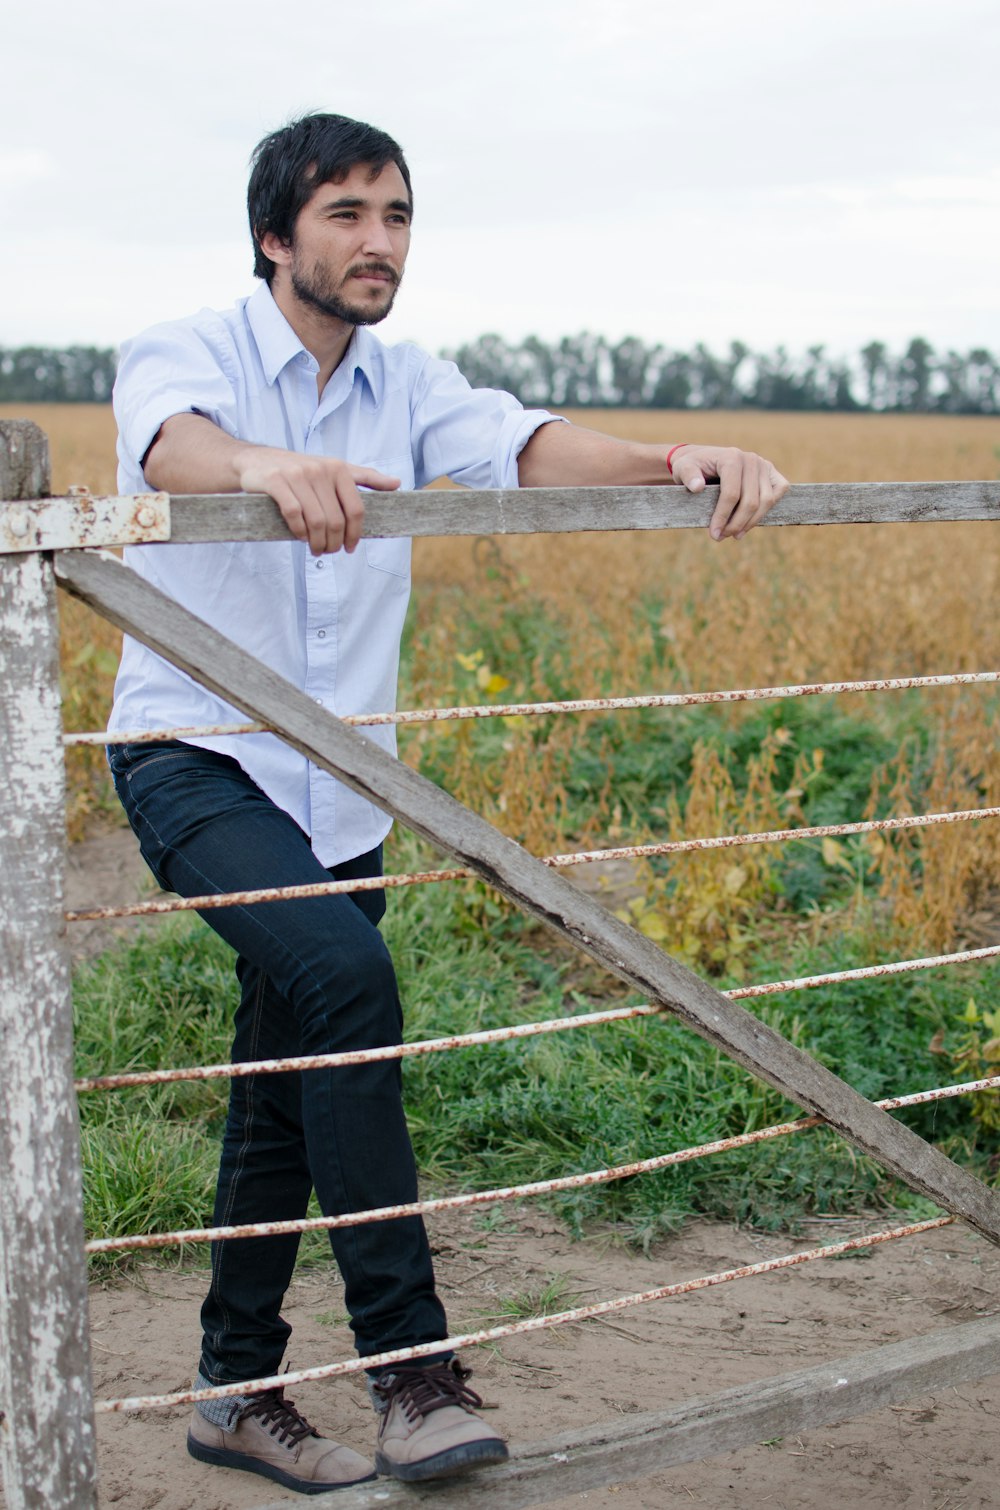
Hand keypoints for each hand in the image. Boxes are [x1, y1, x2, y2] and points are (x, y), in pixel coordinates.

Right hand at [236, 447, 400, 555]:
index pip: (356, 510)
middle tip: (328, 552)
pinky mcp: (276, 482)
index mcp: (338, 469)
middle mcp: (320, 470)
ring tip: (315, 549)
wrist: (256, 461)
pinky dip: (299, 532)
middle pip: (336, 520)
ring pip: (317, 521)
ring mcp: (297, 475)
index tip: (349, 548)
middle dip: (334, 543)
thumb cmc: (299, 470)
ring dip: (317, 542)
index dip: (355, 534)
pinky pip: (294, 514)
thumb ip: (365, 478)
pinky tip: (299, 537)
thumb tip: (396, 484)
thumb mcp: (334, 470)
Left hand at [669, 445, 788, 540]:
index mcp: (731, 457)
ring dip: (751, 522)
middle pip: (751, 501)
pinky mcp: (772, 472)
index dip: (723, 517)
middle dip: (736, 524)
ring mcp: (764, 465)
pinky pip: (779, 491)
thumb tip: (697, 487)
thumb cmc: (694, 467)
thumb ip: (688, 475)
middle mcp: (751, 459)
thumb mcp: (683, 468)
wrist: (704, 460)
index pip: (732, 493)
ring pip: (767, 501)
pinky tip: (750, 522)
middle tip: (721, 537)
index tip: (714, 534)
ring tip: (735, 534)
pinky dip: (768, 509)